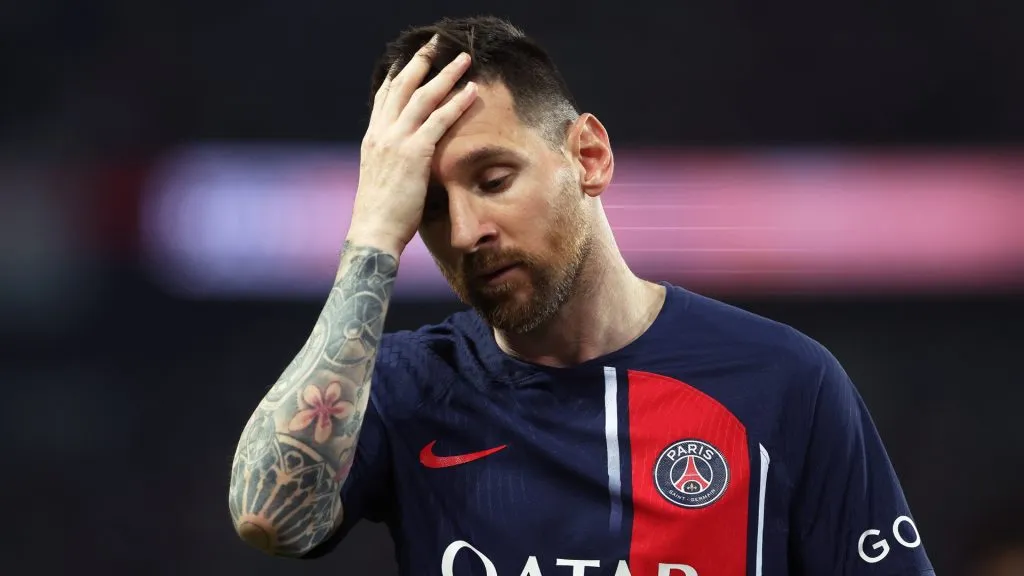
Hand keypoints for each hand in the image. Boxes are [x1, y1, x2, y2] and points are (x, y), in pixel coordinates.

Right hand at [347, 36, 478, 254]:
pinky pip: (438, 121)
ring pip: (423, 97)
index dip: (398, 75)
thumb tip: (407, 160)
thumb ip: (393, 161)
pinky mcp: (414, 153)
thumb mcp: (382, 179)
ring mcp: (396, 141)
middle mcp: (381, 133)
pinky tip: (471, 91)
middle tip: (436, 44)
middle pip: (402, 87)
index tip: (410, 59)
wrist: (373, 232)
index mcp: (372, 139)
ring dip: (445, 74)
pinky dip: (456, 103)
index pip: (385, 97)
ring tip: (462, 59)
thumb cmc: (380, 215)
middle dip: (420, 62)